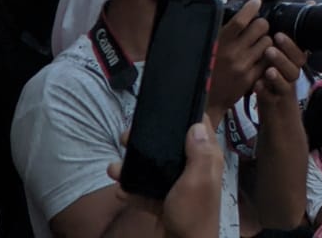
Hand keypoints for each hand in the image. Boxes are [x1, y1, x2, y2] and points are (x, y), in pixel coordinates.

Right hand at [107, 122, 223, 237]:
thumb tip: (196, 124)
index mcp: (207, 160)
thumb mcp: (198, 180)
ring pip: (154, 168)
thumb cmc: (192, 212)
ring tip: (114, 167)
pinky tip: (120, 189)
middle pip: (171, 146)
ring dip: (133, 166)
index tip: (164, 108)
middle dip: (148, 141)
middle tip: (126, 137)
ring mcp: (177, 187)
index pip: (200, 128)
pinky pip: (146, 191)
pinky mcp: (163, 203)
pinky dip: (132, 190)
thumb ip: (199, 153)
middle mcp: (193, 169)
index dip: (185, 115)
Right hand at [206, 0, 267, 116]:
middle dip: (262, 25)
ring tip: (258, 45)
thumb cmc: (206, 69)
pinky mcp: (251, 78)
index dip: (251, 8)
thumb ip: (222, 31)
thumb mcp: (209, 47)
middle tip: (257, 29)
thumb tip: (237, 12)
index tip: (256, 2)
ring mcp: (244, 66)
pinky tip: (260, 58)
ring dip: (265, 41)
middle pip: (261, 26)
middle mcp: (232, 53)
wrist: (205, 101)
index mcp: (219, 42)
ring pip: (268, 42)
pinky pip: (269, 60)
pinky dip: (267, 57)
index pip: (240, 20)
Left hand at [250, 33, 303, 108]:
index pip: (298, 54)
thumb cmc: (274, 82)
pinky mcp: (274, 104)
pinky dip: (264, 92)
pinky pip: (271, 98)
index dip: (290, 45)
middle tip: (269, 49)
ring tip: (268, 70)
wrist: (278, 114)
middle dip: (282, 58)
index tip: (278, 35)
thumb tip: (287, 18)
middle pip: (294, 68)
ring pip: (286, 84)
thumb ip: (277, 50)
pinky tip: (257, 85)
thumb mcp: (279, 65)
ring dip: (277, 76)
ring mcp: (283, 91)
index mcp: (292, 65)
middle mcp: (290, 77)